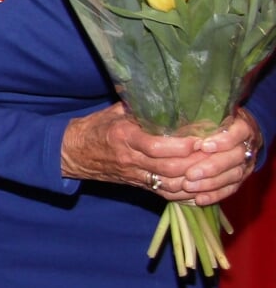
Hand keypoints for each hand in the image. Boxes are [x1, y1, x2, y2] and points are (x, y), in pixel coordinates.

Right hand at [60, 103, 250, 202]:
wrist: (73, 153)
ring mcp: (134, 175)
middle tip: (216, 155)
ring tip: (213, 170)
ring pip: (170, 184)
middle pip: (168, 168)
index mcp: (123, 137)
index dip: (180, 146)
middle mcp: (129, 159)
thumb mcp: (115, 112)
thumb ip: (140, 106)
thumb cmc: (97, 127)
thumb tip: (168, 93)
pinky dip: (185, 193)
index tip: (200, 139)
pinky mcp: (139, 185)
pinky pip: (165, 194)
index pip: (155, 146)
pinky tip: (200, 185)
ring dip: (194, 180)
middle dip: (195, 164)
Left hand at [172, 111, 262, 206]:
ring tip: (188, 186)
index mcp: (241, 127)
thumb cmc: (214, 121)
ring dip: (209, 183)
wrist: (234, 135)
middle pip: (234, 158)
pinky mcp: (239, 179)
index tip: (203, 145)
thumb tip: (167, 124)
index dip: (222, 141)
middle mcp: (246, 147)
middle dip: (211, 167)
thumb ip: (195, 120)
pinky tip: (198, 199)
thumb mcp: (207, 115)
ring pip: (232, 176)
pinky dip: (214, 195)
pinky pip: (230, 190)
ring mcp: (245, 164)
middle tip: (189, 173)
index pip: (237, 133)